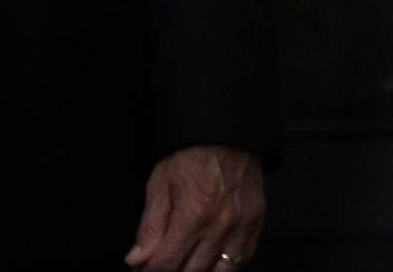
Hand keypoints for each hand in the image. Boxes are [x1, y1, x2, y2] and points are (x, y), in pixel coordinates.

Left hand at [125, 145, 263, 270]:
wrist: (227, 134)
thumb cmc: (191, 156)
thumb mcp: (160, 183)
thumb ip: (149, 226)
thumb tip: (136, 260)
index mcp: (193, 215)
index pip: (166, 264)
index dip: (149, 271)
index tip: (142, 268)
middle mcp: (220, 226)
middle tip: (162, 264)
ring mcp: (242, 228)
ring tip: (184, 265)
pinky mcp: (256, 225)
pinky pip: (241, 261)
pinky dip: (223, 267)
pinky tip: (208, 260)